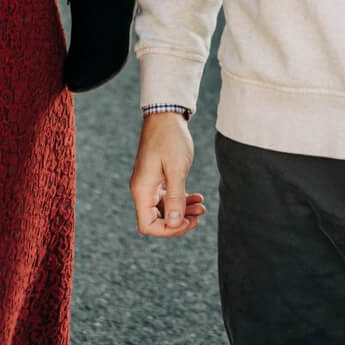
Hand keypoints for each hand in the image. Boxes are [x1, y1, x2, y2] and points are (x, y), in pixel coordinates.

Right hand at [130, 112, 203, 237]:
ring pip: (164, 208)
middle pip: (157, 219)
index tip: (188, 221)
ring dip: (182, 211)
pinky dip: (181, 199)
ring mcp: (149, 183)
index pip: (149, 225)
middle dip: (179, 221)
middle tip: (199, 215)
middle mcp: (142, 189)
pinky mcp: (156, 177)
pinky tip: (196, 197)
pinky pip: (167, 197)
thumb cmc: (170, 138)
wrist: (166, 114)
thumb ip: (176, 197)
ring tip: (202, 206)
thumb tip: (175, 223)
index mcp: (142, 189)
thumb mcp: (176, 168)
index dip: (169, 230)